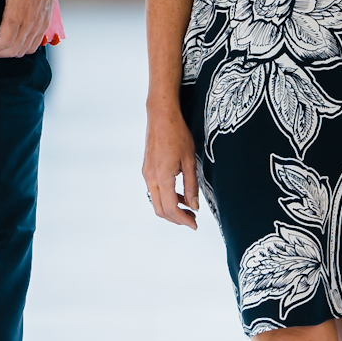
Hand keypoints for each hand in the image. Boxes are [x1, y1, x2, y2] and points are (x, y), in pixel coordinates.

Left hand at [0, 0, 64, 58]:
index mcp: (20, 6)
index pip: (6, 38)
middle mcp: (31, 17)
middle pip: (14, 48)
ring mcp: (40, 21)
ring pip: (25, 49)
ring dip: (11, 52)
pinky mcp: (45, 22)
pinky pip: (35, 44)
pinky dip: (24, 48)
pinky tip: (15, 43)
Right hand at [143, 104, 198, 228]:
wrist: (161, 116)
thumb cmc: (177, 134)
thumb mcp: (190, 161)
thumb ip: (191, 186)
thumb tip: (194, 206)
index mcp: (162, 177)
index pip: (171, 208)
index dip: (183, 220)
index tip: (194, 224)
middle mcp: (150, 178)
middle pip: (160, 210)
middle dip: (176, 218)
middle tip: (192, 219)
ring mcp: (146, 174)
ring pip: (156, 201)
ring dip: (171, 208)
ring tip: (188, 207)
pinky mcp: (146, 169)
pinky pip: (154, 191)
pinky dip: (166, 198)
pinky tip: (179, 194)